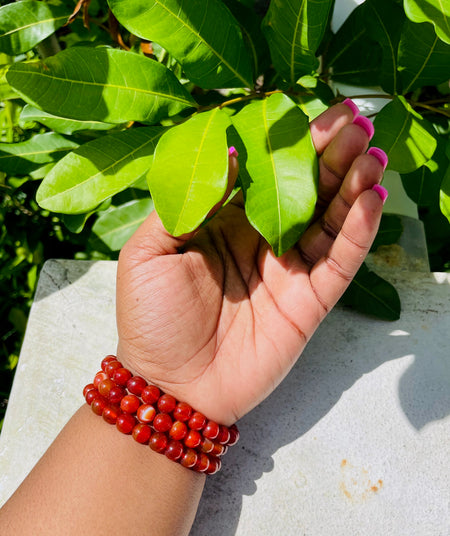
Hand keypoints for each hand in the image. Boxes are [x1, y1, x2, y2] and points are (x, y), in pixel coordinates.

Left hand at [116, 102, 386, 424]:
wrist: (170, 386)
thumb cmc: (151, 319)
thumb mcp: (149, 251)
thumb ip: (187, 201)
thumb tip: (226, 153)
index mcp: (225, 222)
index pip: (265, 172)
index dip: (290, 143)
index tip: (315, 113)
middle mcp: (262, 239)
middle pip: (306, 188)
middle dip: (332, 154)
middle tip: (357, 121)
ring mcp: (290, 270)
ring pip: (331, 219)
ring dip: (353, 185)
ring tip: (371, 153)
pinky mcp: (310, 301)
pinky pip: (340, 261)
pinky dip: (358, 230)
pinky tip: (371, 198)